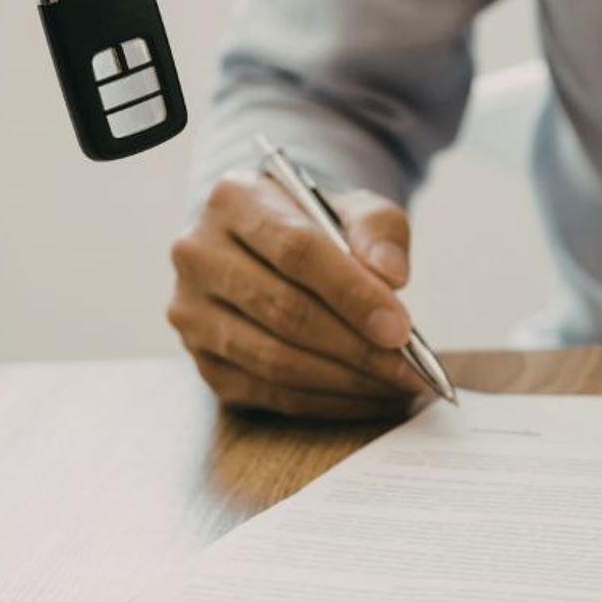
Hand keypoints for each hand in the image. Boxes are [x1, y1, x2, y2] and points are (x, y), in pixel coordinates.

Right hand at [169, 171, 425, 418]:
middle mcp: (197, 254)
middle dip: (356, 347)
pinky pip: (269, 393)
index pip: (296, 251)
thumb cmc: (318, 227)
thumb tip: (392, 277)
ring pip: (273, 360)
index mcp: (234, 199)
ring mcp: (191, 313)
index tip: (401, 329)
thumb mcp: (354, 209)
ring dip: (344, 381)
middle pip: (283, 310)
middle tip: (409, 369)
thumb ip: (379, 232)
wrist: (271, 248)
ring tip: (396, 386)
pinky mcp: (202, 361)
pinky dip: (325, 402)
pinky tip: (366, 397)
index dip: (352, 294)